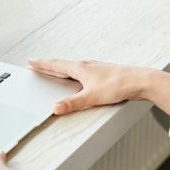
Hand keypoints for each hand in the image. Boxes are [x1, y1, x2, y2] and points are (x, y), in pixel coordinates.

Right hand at [27, 58, 169, 114]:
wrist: (139, 80)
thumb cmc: (118, 85)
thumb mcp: (92, 97)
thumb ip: (73, 103)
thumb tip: (56, 108)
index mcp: (80, 68)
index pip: (56, 65)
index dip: (42, 65)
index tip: (31, 62)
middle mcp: (86, 66)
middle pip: (62, 65)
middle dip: (48, 65)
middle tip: (37, 64)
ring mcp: (94, 69)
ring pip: (72, 68)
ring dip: (60, 68)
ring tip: (53, 70)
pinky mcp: (102, 74)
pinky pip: (81, 72)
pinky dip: (73, 74)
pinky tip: (77, 79)